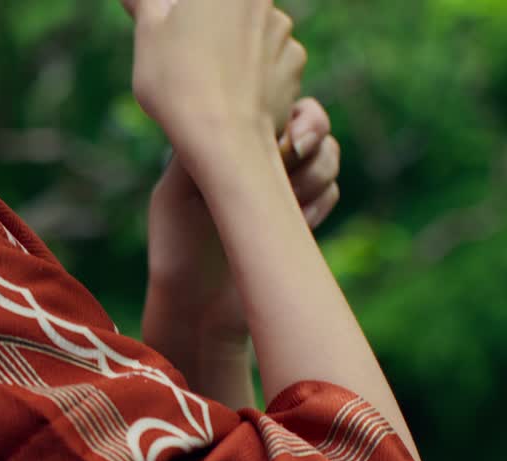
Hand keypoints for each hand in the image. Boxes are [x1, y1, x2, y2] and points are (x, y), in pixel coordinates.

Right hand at [125, 0, 305, 164]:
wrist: (224, 139)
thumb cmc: (177, 81)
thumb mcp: (148, 35)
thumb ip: (145, 4)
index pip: (201, 1)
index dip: (184, 16)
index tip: (173, 32)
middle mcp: (263, 0)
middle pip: (229, 9)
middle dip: (209, 27)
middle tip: (184, 56)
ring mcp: (284, 33)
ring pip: (251, 34)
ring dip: (233, 48)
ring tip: (207, 81)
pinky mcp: (295, 67)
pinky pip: (271, 62)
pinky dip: (254, 73)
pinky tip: (231, 94)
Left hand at [145, 98, 341, 344]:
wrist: (198, 308)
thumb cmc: (175, 250)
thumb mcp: (175, 195)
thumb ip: (202, 152)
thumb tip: (228, 112)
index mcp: (224, 144)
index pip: (267, 105)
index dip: (286, 110)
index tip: (284, 132)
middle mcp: (257, 159)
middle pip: (309, 120)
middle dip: (314, 131)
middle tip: (298, 152)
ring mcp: (283, 187)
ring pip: (327, 155)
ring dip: (317, 172)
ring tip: (291, 203)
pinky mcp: (301, 217)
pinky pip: (332, 192)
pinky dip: (321, 202)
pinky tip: (299, 224)